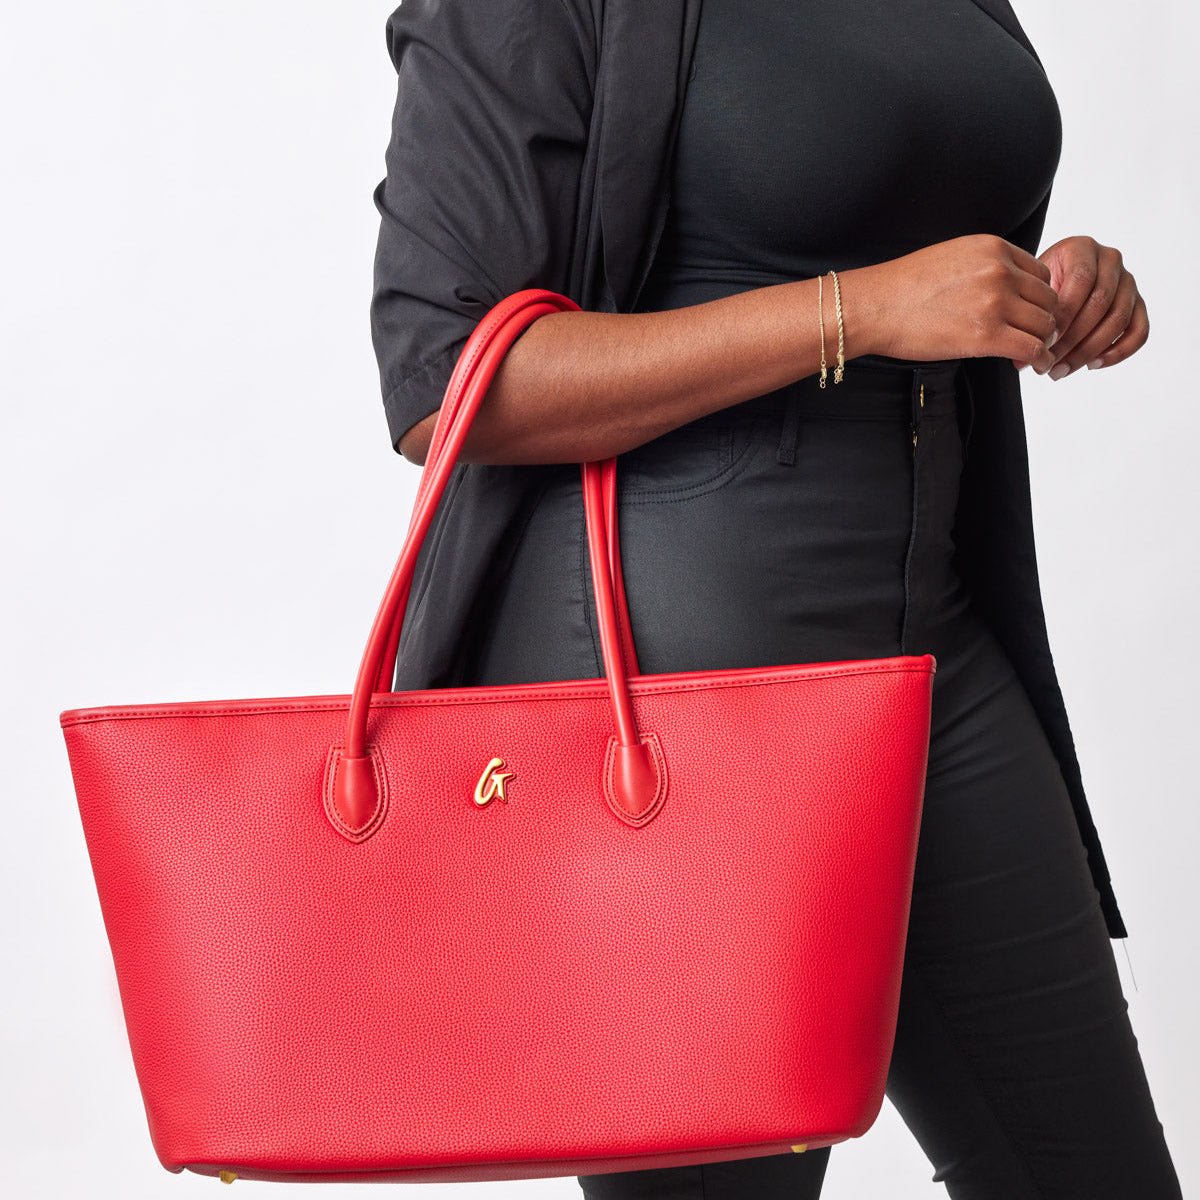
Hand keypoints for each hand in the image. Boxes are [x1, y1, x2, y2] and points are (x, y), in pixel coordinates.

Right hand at [861, 234, 1059, 368]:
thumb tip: (1005, 287)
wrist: (875, 307)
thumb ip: (985, 266)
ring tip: (1033, 354)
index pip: (1041, 272)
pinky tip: (1037, 365)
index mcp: (993, 248)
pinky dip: (1041, 359)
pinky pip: (1032, 348)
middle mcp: (1000, 271)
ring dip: (1043, 341)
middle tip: (1033, 337)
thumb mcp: (952, 257)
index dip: (1039, 297)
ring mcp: (995, 302)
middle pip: (1048, 298)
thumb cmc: (903, 288)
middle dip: (1044, 320)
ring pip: (1044, 324)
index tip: (1029, 314)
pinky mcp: (986, 335)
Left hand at [1012, 235, 1148, 376]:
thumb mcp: (1029, 294)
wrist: (1050, 285)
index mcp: (1082, 248)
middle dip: (1072, 340)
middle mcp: (1110, 260)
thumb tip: (1022, 361)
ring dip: (1088, 351)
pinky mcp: (1138, 304)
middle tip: (1048, 365)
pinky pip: (1139, 331)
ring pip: (1118, 319)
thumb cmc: (1037, 289)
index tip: (1042, 343)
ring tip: (1060, 371)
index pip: (1081, 280)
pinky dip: (1118, 352)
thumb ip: (1028, 318)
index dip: (1063, 315)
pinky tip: (1091, 365)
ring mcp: (1128, 281)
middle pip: (1100, 302)